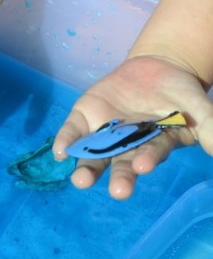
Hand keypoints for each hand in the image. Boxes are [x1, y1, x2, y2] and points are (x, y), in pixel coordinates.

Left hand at [53, 56, 212, 198]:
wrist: (155, 68)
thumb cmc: (177, 94)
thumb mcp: (196, 107)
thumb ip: (207, 125)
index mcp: (150, 148)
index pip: (148, 157)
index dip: (146, 161)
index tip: (144, 166)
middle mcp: (124, 148)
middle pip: (119, 167)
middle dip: (119, 179)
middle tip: (119, 191)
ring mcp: (102, 135)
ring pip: (92, 157)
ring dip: (86, 171)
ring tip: (81, 181)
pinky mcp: (84, 118)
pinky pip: (72, 133)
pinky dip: (66, 141)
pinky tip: (59, 152)